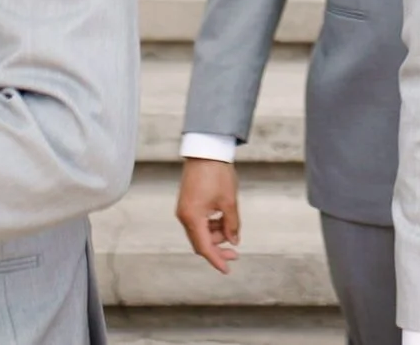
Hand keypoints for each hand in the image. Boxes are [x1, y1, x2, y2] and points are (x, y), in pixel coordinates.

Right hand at [175, 158, 240, 274]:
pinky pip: (198, 222)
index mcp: (192, 217)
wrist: (206, 149)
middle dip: (218, 248)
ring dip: (216, 235)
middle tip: (235, 253)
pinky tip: (223, 221)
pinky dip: (211, 225)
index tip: (227, 269)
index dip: (216, 259)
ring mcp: (184, 209)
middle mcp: (184, 216)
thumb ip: (232, 224)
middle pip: (200, 242)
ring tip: (231, 228)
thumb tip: (234, 241)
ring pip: (200, 232)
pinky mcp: (188, 203)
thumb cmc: (217, 173)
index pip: (204, 247)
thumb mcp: (229, 201)